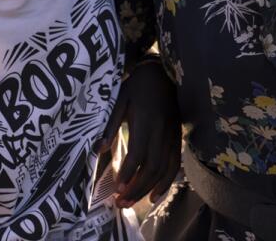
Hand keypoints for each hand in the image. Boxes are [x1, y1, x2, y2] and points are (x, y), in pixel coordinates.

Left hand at [95, 58, 180, 207]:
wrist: (162, 73)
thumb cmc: (137, 86)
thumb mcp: (119, 98)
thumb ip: (111, 124)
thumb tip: (99, 148)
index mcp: (145, 121)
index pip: (138, 153)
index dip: (128, 173)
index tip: (116, 188)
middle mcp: (160, 131)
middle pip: (151, 167)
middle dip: (135, 188)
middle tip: (119, 203)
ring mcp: (171, 136)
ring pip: (162, 170)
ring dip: (146, 190)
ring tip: (130, 203)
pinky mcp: (176, 138)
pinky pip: (174, 165)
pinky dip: (165, 183)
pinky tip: (154, 197)